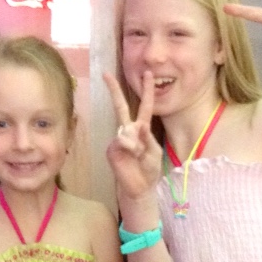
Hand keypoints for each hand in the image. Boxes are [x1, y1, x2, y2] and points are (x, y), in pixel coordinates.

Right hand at [104, 71, 162, 199]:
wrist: (140, 187)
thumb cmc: (149, 169)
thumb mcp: (155, 152)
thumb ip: (148, 138)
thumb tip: (138, 126)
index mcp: (142, 129)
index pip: (145, 106)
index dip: (147, 90)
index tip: (147, 74)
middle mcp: (128, 130)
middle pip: (121, 106)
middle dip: (114, 90)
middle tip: (106, 74)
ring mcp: (119, 139)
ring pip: (127, 131)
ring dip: (137, 144)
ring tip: (139, 156)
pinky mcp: (112, 149)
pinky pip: (122, 141)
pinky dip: (130, 149)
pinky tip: (132, 157)